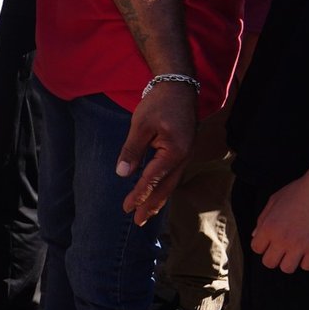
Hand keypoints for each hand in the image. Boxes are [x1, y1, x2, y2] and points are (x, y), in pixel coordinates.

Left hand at [116, 81, 197, 224]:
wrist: (179, 87)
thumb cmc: (159, 104)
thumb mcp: (140, 124)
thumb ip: (132, 150)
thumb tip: (123, 174)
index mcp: (174, 152)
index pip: (152, 179)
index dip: (139, 195)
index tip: (127, 208)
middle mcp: (183, 157)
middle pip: (166, 187)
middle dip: (151, 205)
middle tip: (138, 222)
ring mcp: (185, 155)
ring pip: (171, 183)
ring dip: (158, 199)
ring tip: (147, 214)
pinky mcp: (182, 151)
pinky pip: (173, 175)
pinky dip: (163, 187)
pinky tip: (156, 194)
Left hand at [251, 175, 308, 271]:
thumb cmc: (297, 193)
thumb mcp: (273, 201)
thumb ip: (262, 219)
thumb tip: (254, 235)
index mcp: (268, 227)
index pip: (256, 248)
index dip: (262, 246)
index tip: (270, 242)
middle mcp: (281, 239)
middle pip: (269, 263)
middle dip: (274, 257)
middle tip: (282, 250)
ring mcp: (299, 245)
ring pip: (287, 269)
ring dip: (290, 262)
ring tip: (295, 252)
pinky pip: (308, 267)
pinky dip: (308, 262)